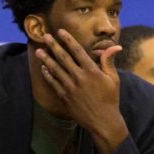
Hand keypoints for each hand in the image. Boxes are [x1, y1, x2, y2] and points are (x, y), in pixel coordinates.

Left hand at [34, 30, 127, 153]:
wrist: (103, 121)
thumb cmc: (110, 99)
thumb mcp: (113, 79)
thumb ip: (109, 61)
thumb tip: (115, 46)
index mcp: (91, 71)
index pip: (77, 50)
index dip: (68, 40)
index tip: (60, 31)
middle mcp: (79, 77)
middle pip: (63, 58)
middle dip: (53, 45)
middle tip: (45, 36)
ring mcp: (70, 88)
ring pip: (56, 70)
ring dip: (46, 59)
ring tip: (38, 51)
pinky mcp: (65, 97)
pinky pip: (54, 84)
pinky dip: (48, 75)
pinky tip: (43, 68)